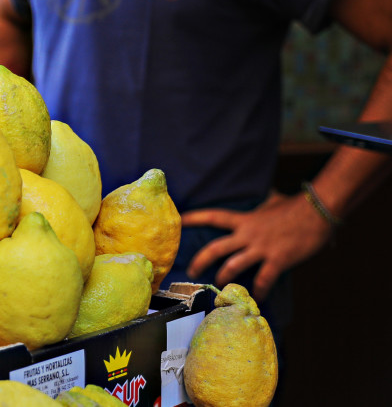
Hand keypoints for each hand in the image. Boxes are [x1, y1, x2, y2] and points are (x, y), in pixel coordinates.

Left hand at [181, 191, 333, 300]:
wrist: (316, 213)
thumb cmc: (295, 207)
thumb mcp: (272, 203)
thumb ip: (263, 206)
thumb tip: (268, 197)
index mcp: (244, 220)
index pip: (213, 217)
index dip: (194, 218)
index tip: (178, 220)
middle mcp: (248, 234)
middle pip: (215, 247)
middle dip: (199, 261)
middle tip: (191, 272)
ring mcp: (261, 248)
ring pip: (233, 266)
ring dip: (224, 278)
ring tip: (219, 287)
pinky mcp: (277, 259)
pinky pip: (263, 279)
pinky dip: (259, 290)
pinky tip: (257, 297)